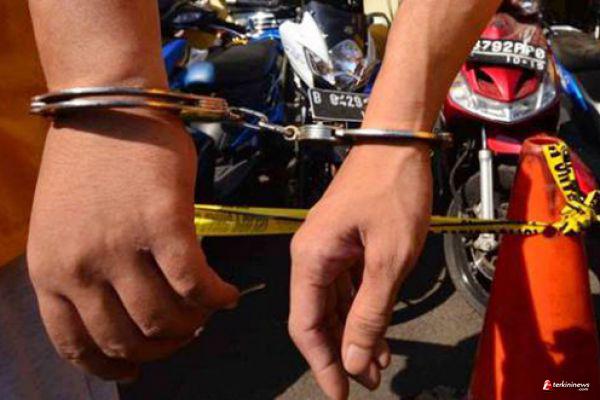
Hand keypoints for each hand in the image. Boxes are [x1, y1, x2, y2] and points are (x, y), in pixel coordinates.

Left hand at [27, 110, 238, 379]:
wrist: (107, 105)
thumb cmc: (89, 162)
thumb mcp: (64, 226)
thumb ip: (83, 270)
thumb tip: (124, 309)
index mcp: (48, 270)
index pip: (76, 345)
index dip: (112, 367)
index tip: (135, 370)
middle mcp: (80, 267)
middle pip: (129, 340)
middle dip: (162, 349)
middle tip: (185, 336)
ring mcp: (121, 247)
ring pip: (165, 320)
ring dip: (193, 326)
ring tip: (205, 313)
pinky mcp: (164, 225)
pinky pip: (196, 285)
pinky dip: (217, 298)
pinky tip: (227, 295)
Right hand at [289, 143, 430, 398]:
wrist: (398, 141)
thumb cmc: (392, 189)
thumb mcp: (388, 259)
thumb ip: (370, 313)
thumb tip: (355, 360)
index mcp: (311, 259)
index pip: (306, 326)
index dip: (323, 364)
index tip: (340, 394)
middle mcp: (311, 255)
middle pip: (318, 318)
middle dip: (342, 352)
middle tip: (366, 381)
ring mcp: (328, 247)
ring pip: (335, 304)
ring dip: (356, 334)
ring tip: (380, 363)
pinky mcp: (345, 241)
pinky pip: (348, 285)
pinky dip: (363, 309)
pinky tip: (381, 329)